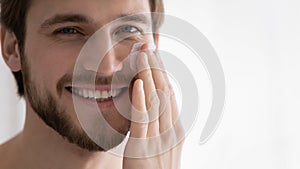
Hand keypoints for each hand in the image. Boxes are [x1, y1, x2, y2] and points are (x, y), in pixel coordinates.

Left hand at [123, 49, 183, 168]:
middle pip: (165, 93)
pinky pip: (143, 122)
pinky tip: (138, 84)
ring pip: (156, 102)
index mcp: (175, 130)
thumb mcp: (163, 145)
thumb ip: (161, 126)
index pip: (169, 95)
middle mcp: (170, 131)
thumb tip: (156, 105)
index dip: (162, 74)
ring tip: (143, 55)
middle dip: (156, 68)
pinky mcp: (143, 150)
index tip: (155, 55)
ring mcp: (159, 140)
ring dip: (149, 77)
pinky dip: (141, 101)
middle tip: (148, 46)